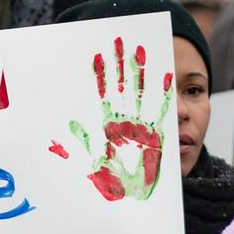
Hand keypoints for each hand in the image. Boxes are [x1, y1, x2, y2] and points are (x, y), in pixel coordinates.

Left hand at [50, 37, 173, 201]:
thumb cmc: (111, 179)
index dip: (101, 75)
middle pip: (122, 85)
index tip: (97, 54)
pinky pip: (161, 110)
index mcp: (108, 123)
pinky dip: (164, 94)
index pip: (104, 93)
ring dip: (140, 72)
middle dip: (120, 64)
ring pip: (141, 92)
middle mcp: (125, 119)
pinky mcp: (158, 133)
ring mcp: (142, 123)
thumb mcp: (92, 160)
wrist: (133, 194)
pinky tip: (168, 75)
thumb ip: (82, 142)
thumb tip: (66, 126)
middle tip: (118, 39)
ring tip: (140, 49)